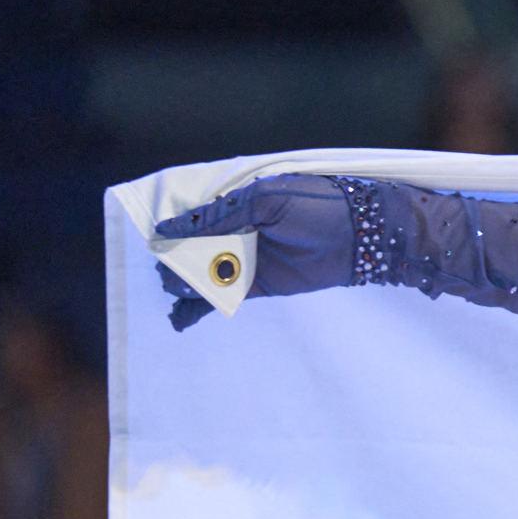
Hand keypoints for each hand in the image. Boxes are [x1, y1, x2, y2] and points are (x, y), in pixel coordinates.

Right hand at [151, 173, 434, 329]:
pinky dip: (198, 309)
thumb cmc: (317, 205)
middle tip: (172, 269)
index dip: (171, 230)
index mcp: (233, 204)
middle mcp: (233, 233)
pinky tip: (180, 318)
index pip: (190, 218)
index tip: (155, 241)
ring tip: (179, 288)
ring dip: (182, 285)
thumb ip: (222, 214)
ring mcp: (243, 262)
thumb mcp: (266, 200)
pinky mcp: (256, 287)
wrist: (362, 235)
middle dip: (175, 262)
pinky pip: (220, 299)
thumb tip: (171, 228)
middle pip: (188, 250)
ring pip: (199, 277)